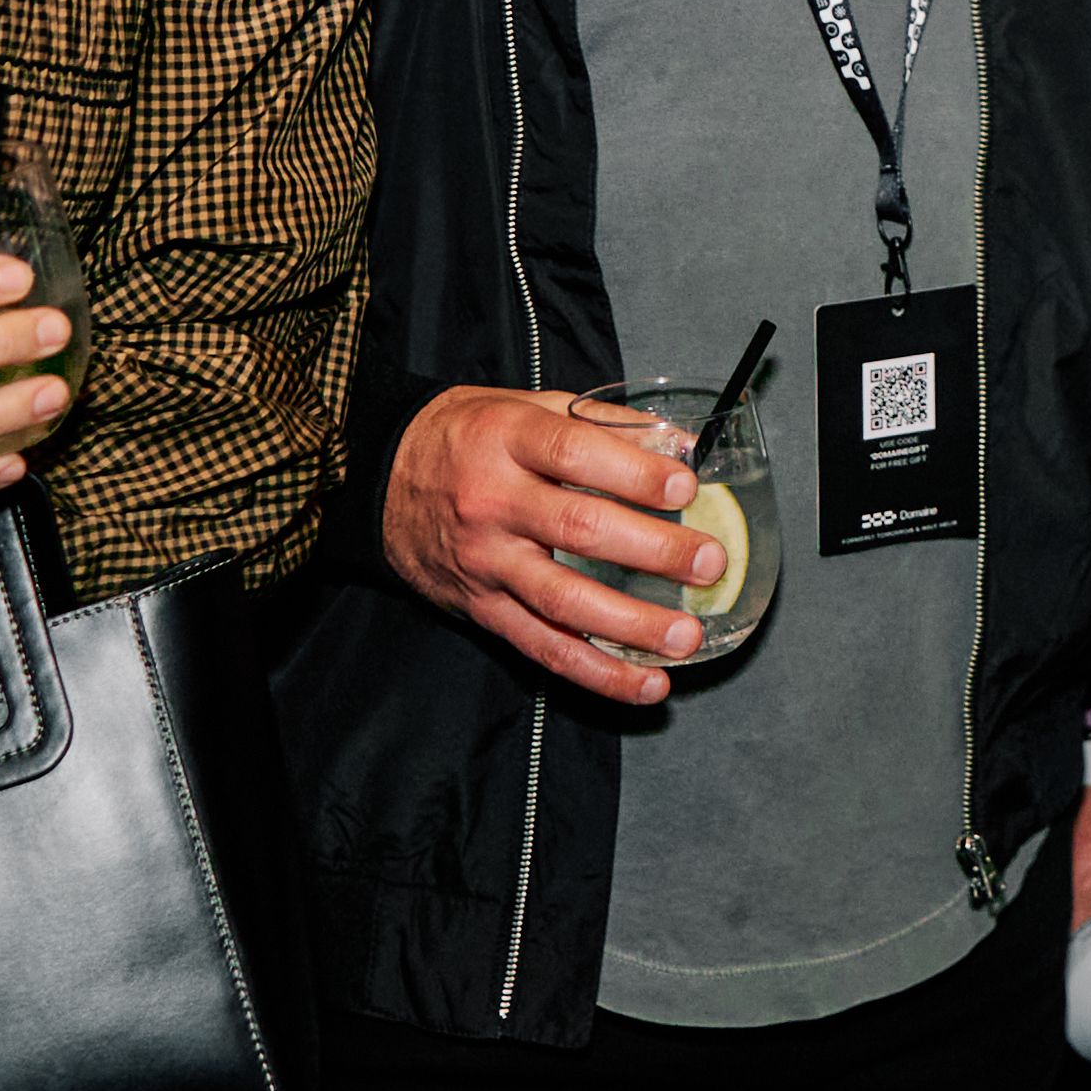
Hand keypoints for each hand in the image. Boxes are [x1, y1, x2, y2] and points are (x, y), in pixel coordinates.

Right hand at [381, 384, 723, 704]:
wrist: (381, 475)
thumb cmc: (469, 436)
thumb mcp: (526, 405)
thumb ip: (601, 425)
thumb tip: (679, 444)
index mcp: (507, 441)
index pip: (574, 455)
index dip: (633, 472)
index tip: (686, 484)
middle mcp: (493, 503)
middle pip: (578, 530)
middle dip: (652, 551)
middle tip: (708, 562)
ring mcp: (486, 562)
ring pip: (562, 602)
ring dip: (632, 626)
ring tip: (686, 637)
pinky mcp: (481, 609)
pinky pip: (542, 647)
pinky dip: (597, 672)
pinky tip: (645, 684)